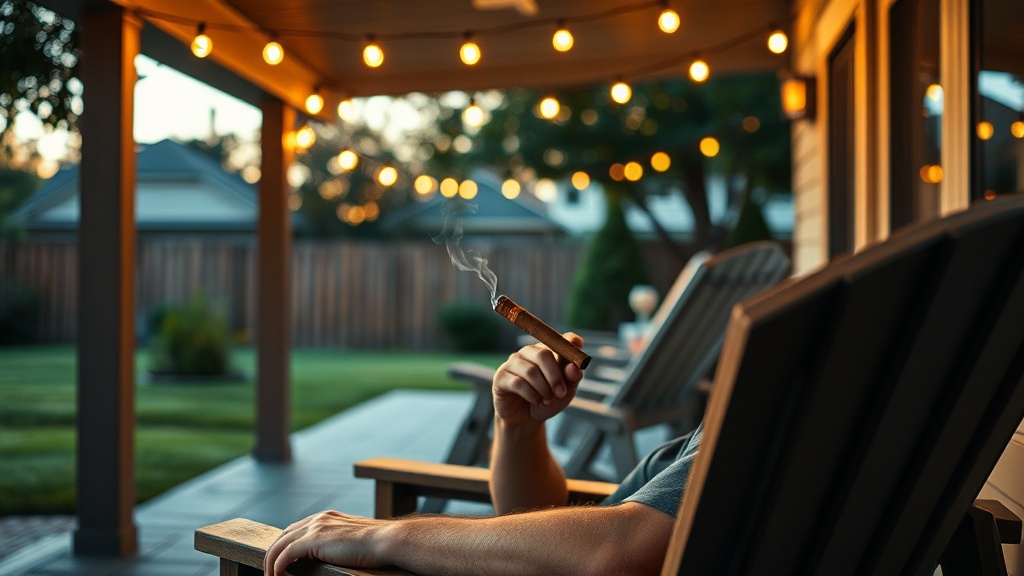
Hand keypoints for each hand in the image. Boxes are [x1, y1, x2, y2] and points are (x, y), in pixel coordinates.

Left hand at [264, 510, 385, 574]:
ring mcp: (316, 527)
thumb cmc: (378, 544)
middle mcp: (319, 518)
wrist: (387, 540)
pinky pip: (285, 554)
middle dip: (274, 553)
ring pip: (280, 544)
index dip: (286, 545)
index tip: (283, 561)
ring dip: (271, 562)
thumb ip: (342, 542)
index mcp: (327, 517)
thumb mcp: (356, 539)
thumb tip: (341, 553)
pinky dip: (278, 566)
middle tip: (271, 571)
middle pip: (284, 534)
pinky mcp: (314, 540)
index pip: (297, 528)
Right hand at [492, 333, 583, 426]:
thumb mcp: (565, 392)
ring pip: (531, 371)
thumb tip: (574, 367)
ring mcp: (513, 363)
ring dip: (543, 389)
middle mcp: (529, 352)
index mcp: (547, 351)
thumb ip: (572, 378)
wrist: (527, 419)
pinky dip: (531, 395)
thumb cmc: (547, 401)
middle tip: (560, 393)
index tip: (577, 344)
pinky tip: (536, 401)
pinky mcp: (501, 376)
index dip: (568, 341)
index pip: (558, 339)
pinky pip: (518, 383)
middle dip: (555, 376)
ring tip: (546, 400)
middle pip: (543, 354)